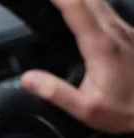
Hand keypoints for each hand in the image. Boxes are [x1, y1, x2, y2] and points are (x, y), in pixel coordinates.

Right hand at [21, 0, 133, 133]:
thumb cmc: (124, 110)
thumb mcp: (85, 109)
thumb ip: (54, 92)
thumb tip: (28, 79)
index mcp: (100, 46)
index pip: (75, 7)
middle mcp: (114, 32)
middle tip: (48, 1)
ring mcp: (124, 30)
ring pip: (98, 1)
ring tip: (59, 3)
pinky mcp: (128, 34)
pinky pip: (105, 10)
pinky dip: (87, 4)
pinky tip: (79, 10)